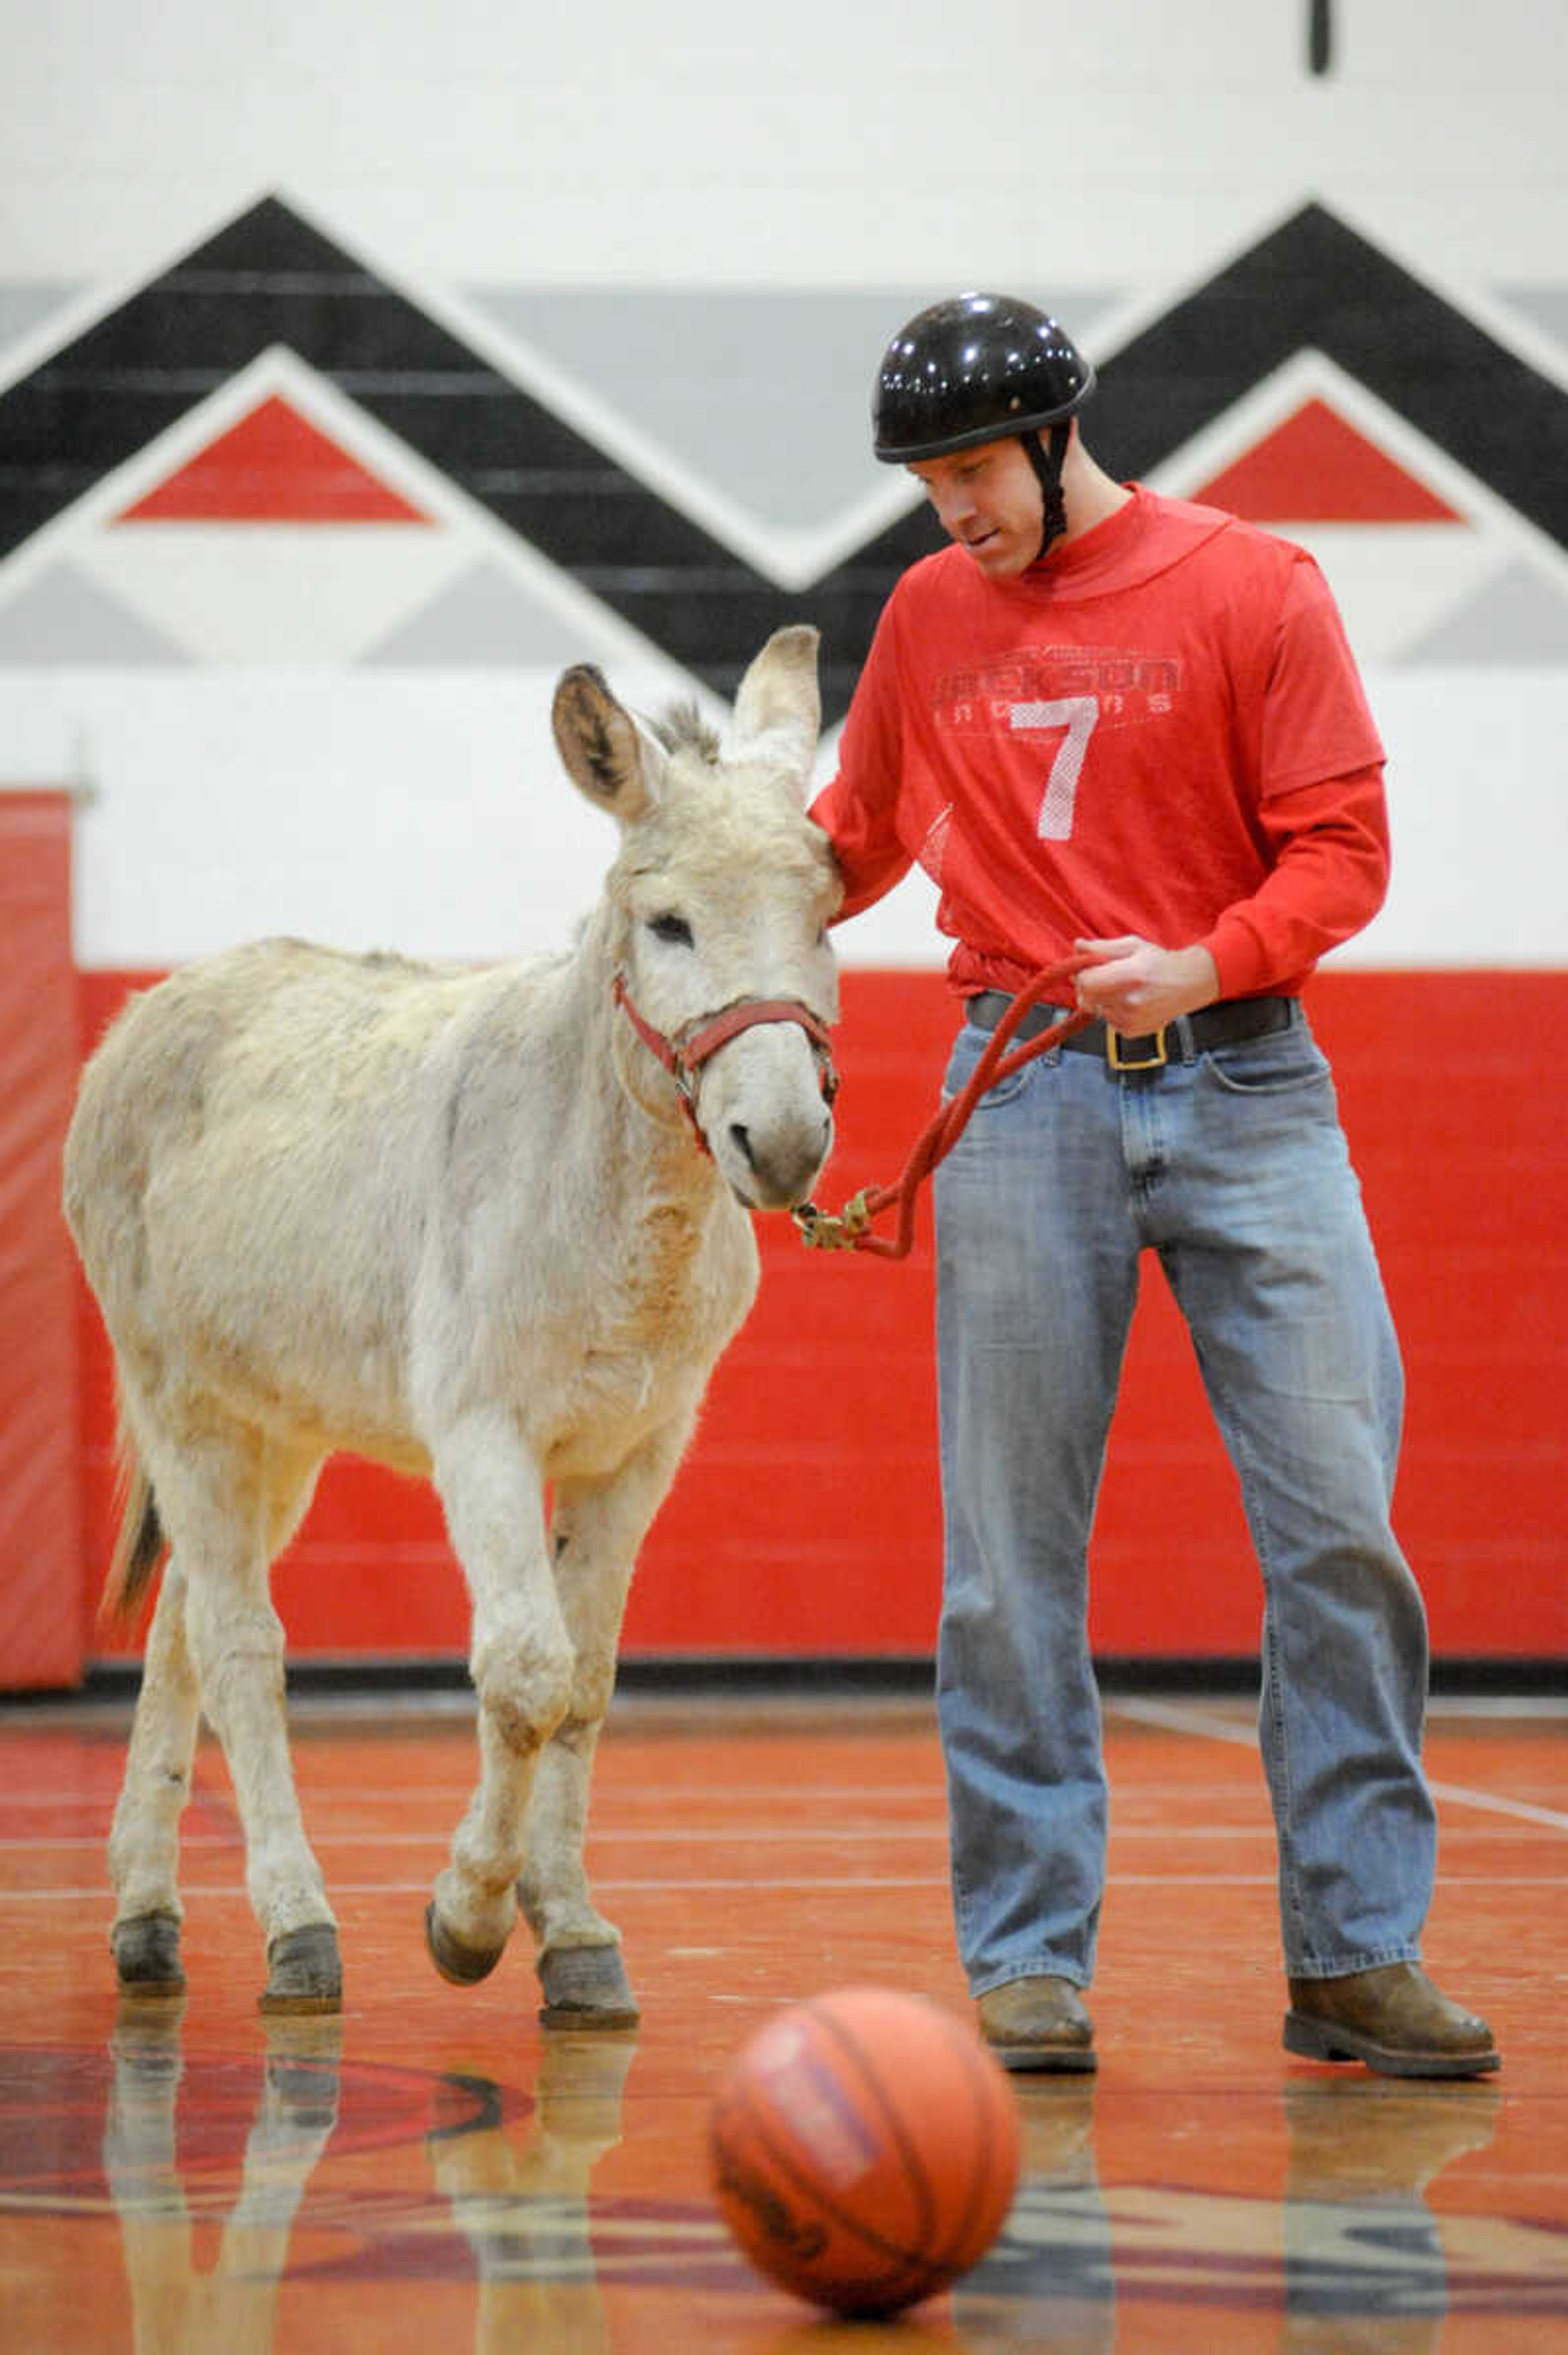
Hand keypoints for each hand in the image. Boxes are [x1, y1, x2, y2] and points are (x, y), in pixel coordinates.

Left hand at [1072, 937, 1219, 1033]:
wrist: (1188, 984)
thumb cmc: (1160, 963)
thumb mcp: (1132, 946)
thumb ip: (1102, 948)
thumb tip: (1078, 946)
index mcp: (1131, 975)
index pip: (1086, 982)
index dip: (1082, 975)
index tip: (1089, 969)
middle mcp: (1131, 1001)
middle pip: (1087, 998)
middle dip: (1089, 987)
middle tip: (1104, 977)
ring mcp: (1131, 1020)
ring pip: (1096, 1009)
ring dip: (1102, 999)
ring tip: (1123, 989)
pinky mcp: (1131, 1031)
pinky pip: (1107, 1020)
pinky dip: (1112, 1010)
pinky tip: (1129, 1001)